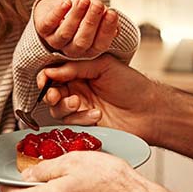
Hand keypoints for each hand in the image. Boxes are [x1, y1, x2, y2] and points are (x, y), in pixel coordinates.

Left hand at [33, 0, 119, 57]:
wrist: (58, 8)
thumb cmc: (81, 14)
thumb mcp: (97, 17)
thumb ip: (106, 21)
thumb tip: (117, 28)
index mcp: (88, 50)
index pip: (100, 44)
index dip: (106, 29)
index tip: (112, 12)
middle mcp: (71, 49)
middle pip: (82, 41)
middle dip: (91, 22)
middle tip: (98, 5)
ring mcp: (55, 41)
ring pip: (66, 33)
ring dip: (76, 16)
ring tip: (84, 0)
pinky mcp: (42, 29)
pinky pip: (49, 23)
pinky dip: (58, 13)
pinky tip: (67, 2)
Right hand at [39, 55, 164, 142]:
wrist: (149, 110)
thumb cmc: (131, 85)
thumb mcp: (103, 65)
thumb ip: (75, 67)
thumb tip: (50, 71)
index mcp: (81, 73)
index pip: (55, 74)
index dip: (46, 77)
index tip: (44, 81)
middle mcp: (78, 90)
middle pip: (52, 94)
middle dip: (51, 95)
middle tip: (56, 95)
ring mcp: (81, 109)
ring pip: (58, 111)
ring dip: (65, 107)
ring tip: (79, 103)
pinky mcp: (85, 125)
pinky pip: (71, 124)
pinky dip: (80, 119)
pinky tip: (97, 114)